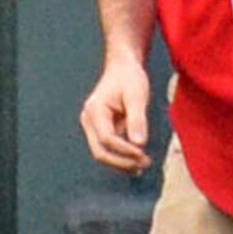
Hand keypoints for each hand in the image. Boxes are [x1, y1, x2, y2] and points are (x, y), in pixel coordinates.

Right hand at [81, 55, 152, 171]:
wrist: (123, 68)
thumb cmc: (129, 78)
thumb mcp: (137, 95)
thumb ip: (137, 119)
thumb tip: (139, 144)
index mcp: (95, 110)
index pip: (107, 139)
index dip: (125, 150)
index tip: (143, 154)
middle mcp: (88, 120)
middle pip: (100, 151)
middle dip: (122, 162)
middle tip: (144, 164)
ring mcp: (92, 127)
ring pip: (103, 154)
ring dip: (122, 163)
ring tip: (143, 165)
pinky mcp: (100, 130)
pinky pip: (108, 149)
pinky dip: (122, 157)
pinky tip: (137, 161)